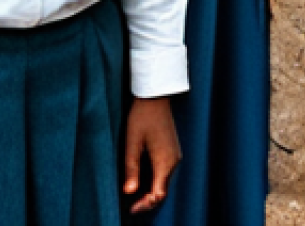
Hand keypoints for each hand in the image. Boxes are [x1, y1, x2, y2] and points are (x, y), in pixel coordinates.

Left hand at [123, 96, 180, 214]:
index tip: (131, 209)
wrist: (155, 96)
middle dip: (148, 200)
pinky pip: (166, 171)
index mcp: (165, 161)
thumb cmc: (142, 117)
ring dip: (152, 190)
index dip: (145, 204)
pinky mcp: (173, 149)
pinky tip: (144, 179)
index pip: (158, 194)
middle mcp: (174, 161)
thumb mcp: (132, 142)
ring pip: (164, 181)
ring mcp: (175, 155)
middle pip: (163, 190)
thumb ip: (131, 168)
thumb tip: (129, 192)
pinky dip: (156, 180)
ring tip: (135, 194)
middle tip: (131, 205)